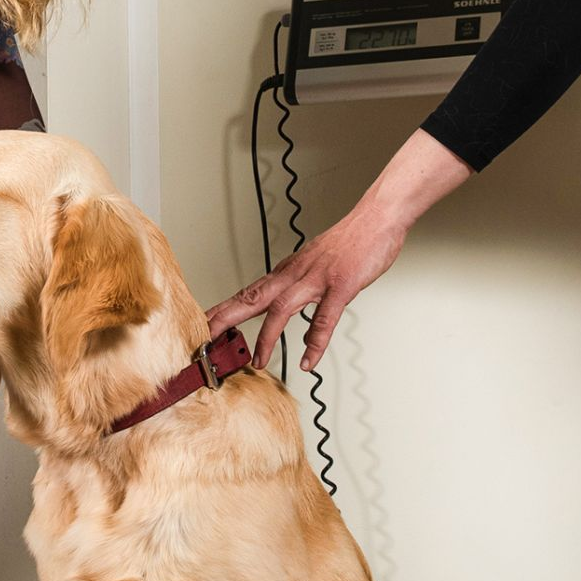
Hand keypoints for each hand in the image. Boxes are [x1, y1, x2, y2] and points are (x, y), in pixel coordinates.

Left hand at [208, 200, 406, 372]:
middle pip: (251, 299)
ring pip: (281, 310)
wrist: (376, 218)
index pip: (248, 294)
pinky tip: (308, 361)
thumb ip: (308, 298)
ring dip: (266, 337)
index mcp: (287, 272)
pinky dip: (315, 342)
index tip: (204, 327)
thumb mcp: (319, 269)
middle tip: (204, 339)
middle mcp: (294, 275)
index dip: (224, 311)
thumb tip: (307, 328)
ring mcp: (316, 281)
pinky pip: (324, 319)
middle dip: (225, 320)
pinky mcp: (339, 287)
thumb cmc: (350, 243)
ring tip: (257, 361)